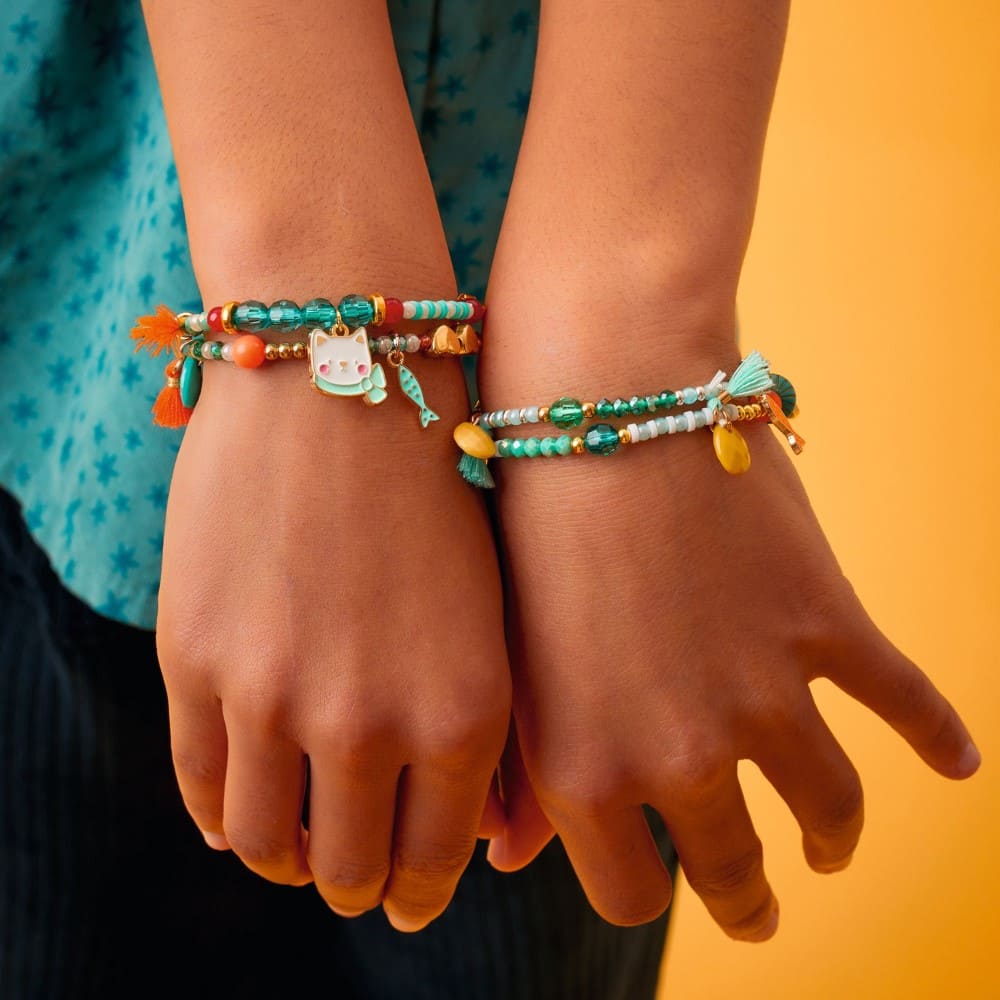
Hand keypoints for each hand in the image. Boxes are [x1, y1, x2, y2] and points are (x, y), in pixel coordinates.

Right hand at [156, 354, 509, 931]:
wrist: (341, 371)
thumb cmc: (438, 482)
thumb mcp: (492, 611)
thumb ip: (491, 737)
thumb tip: (487, 844)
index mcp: (466, 710)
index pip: (437, 861)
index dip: (421, 888)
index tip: (410, 890)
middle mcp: (372, 719)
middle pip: (352, 870)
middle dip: (360, 881)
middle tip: (358, 870)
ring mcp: (273, 694)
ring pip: (269, 845)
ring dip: (287, 856)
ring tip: (298, 842)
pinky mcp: (194, 657)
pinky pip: (200, 788)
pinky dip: (222, 816)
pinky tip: (240, 806)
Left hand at [483, 337, 979, 940]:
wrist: (596, 395)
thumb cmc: (521, 521)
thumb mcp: (501, 663)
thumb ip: (513, 777)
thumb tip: (508, 864)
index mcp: (584, 773)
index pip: (632, 897)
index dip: (647, 891)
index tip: (659, 880)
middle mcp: (680, 756)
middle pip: (734, 874)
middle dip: (745, 900)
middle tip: (752, 903)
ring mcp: (766, 694)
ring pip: (831, 810)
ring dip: (833, 837)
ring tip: (825, 844)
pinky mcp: (827, 624)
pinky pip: (908, 705)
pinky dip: (940, 739)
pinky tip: (956, 764)